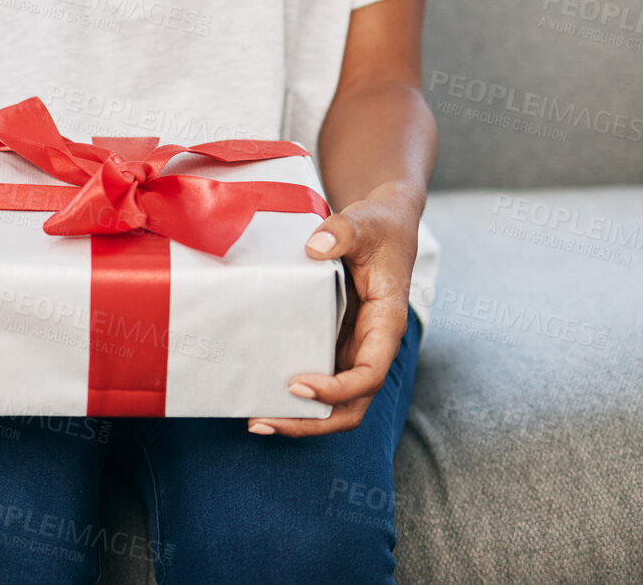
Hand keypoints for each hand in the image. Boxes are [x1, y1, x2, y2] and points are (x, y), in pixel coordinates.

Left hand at [248, 188, 418, 436]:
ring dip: (300, 416)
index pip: (370, 374)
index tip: (299, 385)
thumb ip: (344, 231)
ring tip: (256, 418)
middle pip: (351, 405)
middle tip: (264, 420)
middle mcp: (371, 345)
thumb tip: (316, 247)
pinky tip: (262, 391)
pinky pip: (319, 378)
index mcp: (386, 323)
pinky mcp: (335, 342)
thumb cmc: (379, 226)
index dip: (337, 390)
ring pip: (335, 401)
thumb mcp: (365, 221)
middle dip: (311, 421)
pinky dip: (294, 394)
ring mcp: (352, 348)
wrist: (382, 223)